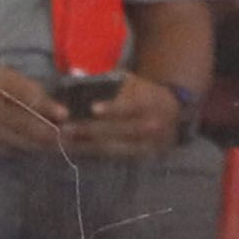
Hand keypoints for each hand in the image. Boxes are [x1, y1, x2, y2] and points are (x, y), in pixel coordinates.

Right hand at [0, 62, 68, 156]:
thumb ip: (22, 88)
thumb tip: (48, 104)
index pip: (25, 102)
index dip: (46, 109)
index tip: (66, 116)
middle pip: (23, 129)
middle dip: (47, 135)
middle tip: (69, 138)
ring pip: (15, 143)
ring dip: (36, 145)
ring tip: (56, 145)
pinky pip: (2, 149)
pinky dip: (19, 149)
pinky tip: (30, 148)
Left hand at [67, 72, 182, 156]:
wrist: (173, 115)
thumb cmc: (146, 93)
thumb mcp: (134, 83)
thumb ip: (111, 83)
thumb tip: (81, 81)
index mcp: (149, 103)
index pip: (129, 107)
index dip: (111, 108)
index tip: (92, 108)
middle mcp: (149, 126)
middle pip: (116, 130)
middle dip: (89, 130)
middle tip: (65, 128)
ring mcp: (144, 144)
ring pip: (112, 146)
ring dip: (86, 144)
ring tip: (65, 141)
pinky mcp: (138, 157)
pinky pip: (112, 156)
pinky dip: (93, 152)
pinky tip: (76, 148)